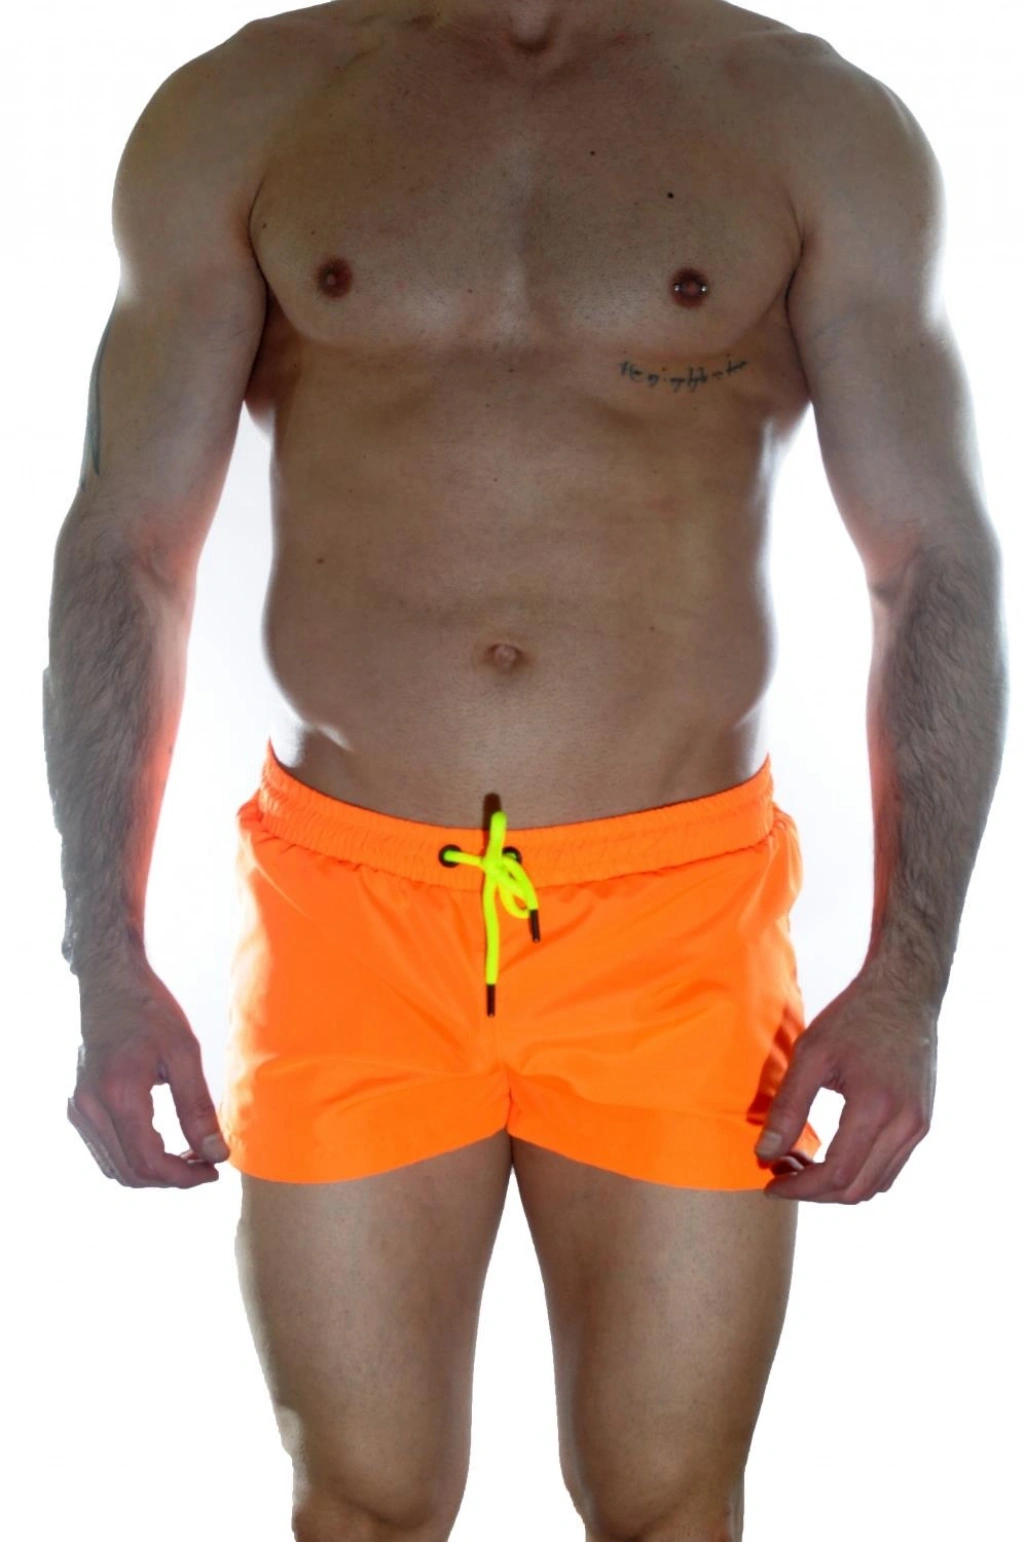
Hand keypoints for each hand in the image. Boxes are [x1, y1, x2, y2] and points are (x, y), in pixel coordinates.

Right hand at [68, 960, 229, 1188]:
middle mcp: (89, 1108)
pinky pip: (103, 1150)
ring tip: (189, 1156)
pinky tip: (163, 1143)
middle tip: (206, 1164)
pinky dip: (133, 1157)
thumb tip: (216, 1153)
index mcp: (118, 1095)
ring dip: (152, 1171)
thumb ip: (197, 1107)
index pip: (149, 1162)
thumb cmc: (149, 1009)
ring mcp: (78, 1108)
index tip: (214, 1171)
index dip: (184, 1177)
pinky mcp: (77, 1105)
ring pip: (113, 1167)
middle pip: (130, 1172)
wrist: (109, 982)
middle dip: (171, 1178)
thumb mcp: (183, 1052)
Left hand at [754, 970, 937, 1203]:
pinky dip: (858, 1173)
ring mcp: (919, 1127)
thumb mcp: (812, 1054)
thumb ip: (788, 1107)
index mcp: (877, 1108)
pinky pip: (889, 1168)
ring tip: (799, 1162)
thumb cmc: (855, 1018)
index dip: (800, 1188)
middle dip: (813, 1191)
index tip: (769, 1183)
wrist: (905, 994)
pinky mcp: (921, 1123)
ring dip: (835, 1186)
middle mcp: (906, 1126)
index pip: (837, 1174)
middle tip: (779, 1171)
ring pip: (875, 1185)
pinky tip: (830, 1153)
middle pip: (857, 1190)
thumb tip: (764, 1153)